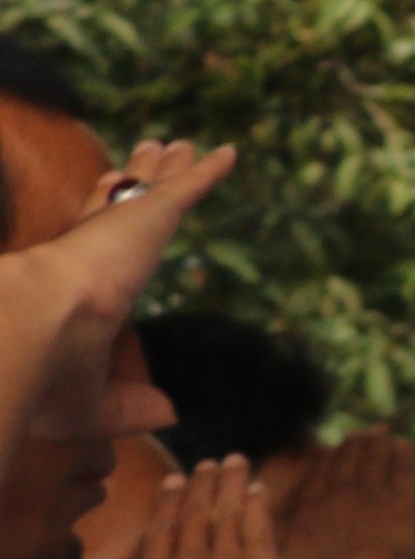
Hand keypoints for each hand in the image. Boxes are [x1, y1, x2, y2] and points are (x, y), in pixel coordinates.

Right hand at [13, 140, 235, 437]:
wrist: (37, 332)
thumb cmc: (47, 374)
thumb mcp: (91, 406)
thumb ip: (128, 407)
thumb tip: (171, 412)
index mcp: (74, 286)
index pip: (91, 244)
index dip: (103, 220)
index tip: (110, 203)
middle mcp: (93, 250)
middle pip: (121, 205)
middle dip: (134, 180)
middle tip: (150, 157)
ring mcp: (120, 232)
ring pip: (150, 189)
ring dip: (167, 167)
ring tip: (180, 146)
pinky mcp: (147, 219)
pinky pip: (188, 189)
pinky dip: (210, 171)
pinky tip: (232, 154)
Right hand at [48, 456, 289, 558]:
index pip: (161, 530)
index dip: (169, 503)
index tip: (174, 479)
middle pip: (194, 514)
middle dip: (202, 486)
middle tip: (210, 463)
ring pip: (226, 513)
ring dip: (231, 485)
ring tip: (236, 462)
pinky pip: (259, 528)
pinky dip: (259, 506)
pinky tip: (260, 490)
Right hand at [266, 429, 414, 558]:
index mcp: (312, 510)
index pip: (318, 475)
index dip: (324, 459)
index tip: (326, 449)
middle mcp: (340, 495)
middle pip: (346, 462)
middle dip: (353, 445)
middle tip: (359, 433)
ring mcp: (373, 494)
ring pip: (374, 460)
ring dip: (377, 443)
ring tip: (381, 431)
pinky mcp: (404, 501)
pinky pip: (403, 470)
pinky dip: (403, 455)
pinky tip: (404, 445)